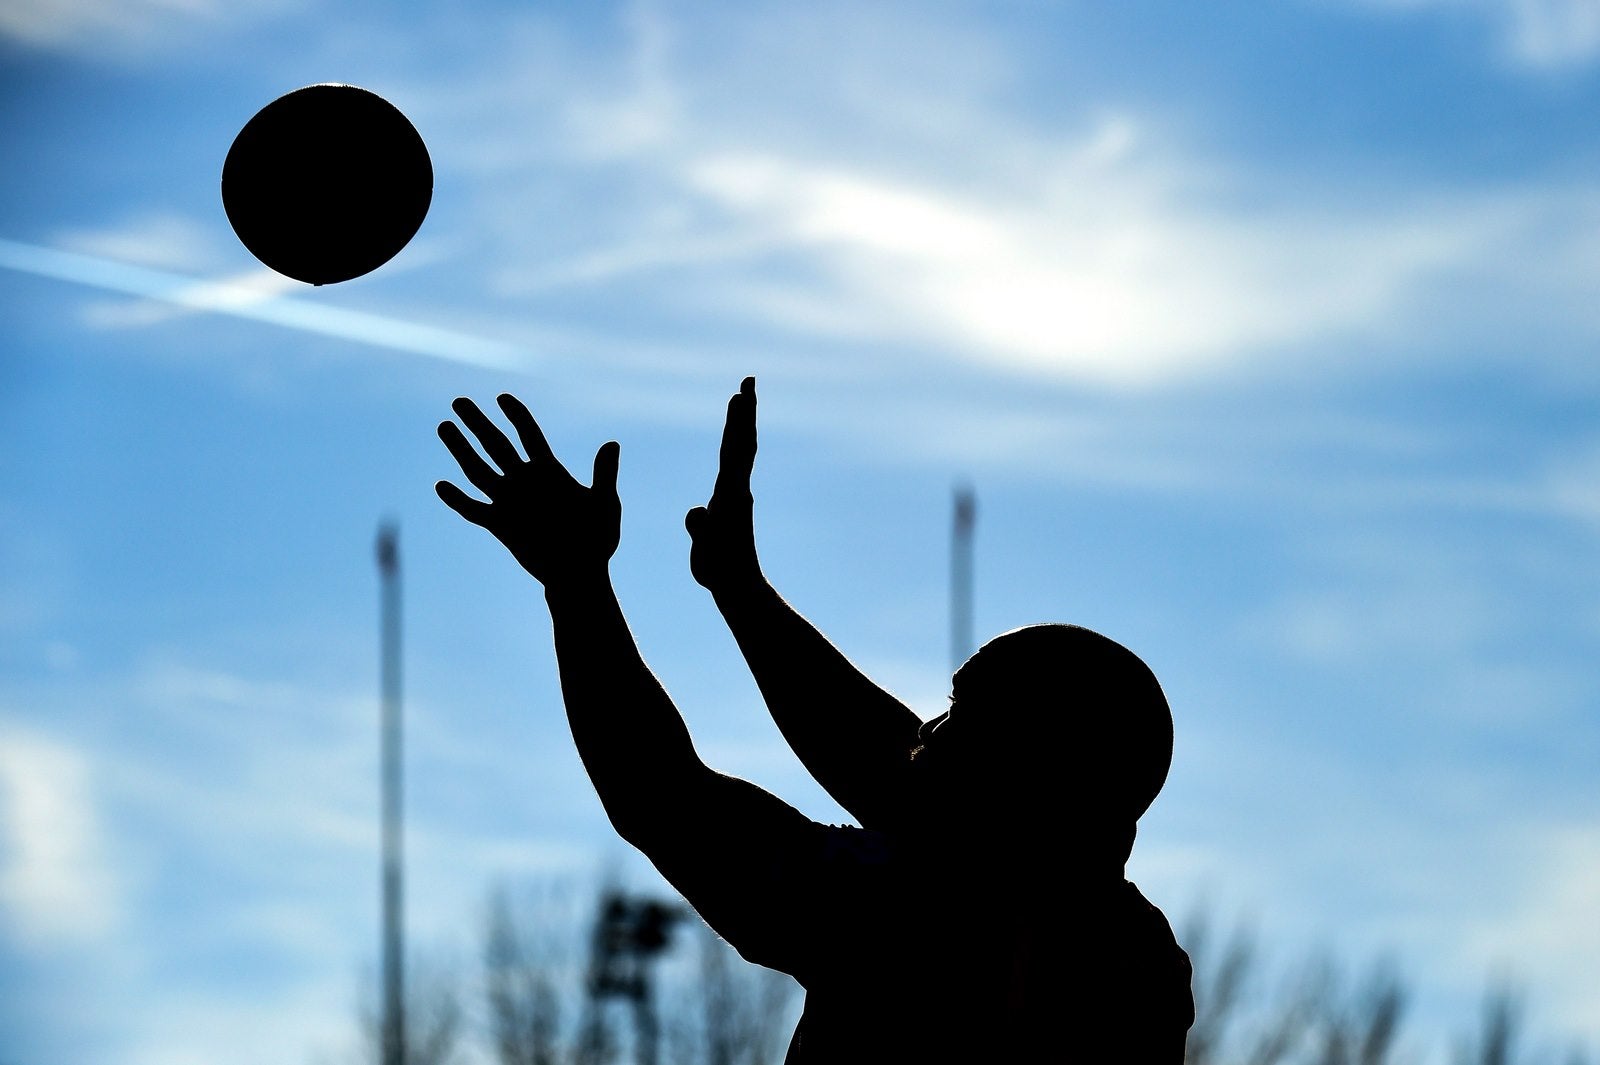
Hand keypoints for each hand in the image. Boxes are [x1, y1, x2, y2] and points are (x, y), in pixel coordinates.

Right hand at [436, 394, 620, 586]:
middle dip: (478, 423)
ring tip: (444, 427)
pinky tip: (441, 485)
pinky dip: (458, 499)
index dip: (517, 415)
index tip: (502, 398)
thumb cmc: (597, 539)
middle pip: (496, 445)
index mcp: (549, 472)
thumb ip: (604, 474)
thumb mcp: (604, 504)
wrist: (579, 573)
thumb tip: (612, 444)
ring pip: (479, 471)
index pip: (529, 435)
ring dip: (461, 450)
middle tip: (459, 402)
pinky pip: (473, 510)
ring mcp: (510, 502)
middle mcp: (525, 481)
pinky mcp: (500, 526)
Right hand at [685, 376, 762, 593]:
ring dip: (741, 424)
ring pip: (741, 452)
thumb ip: (700, 528)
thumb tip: (696, 511)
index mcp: (730, 494)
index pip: (734, 449)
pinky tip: (733, 444)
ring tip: (742, 401)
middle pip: (742, 442)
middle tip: (749, 382)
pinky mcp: (732, 504)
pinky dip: (735, 447)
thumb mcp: (705, 549)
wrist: (738, 586)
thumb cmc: (720, 569)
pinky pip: (734, 467)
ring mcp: (737, 495)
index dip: (736, 422)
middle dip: (744, 412)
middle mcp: (737, 488)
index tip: (740, 395)